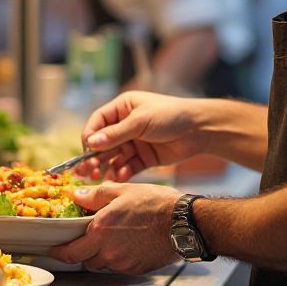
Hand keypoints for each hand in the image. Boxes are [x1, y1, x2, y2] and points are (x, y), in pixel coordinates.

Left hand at [49, 183, 181, 272]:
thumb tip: (76, 195)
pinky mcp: (137, 269)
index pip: (70, 252)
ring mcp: (123, 263)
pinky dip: (117, 258)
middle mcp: (109, 251)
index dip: (59, 252)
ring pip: (102, 265)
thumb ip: (96, 195)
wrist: (184, 223)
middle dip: (81, 253)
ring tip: (110, 239)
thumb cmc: (155, 203)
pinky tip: (127, 244)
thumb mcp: (123, 191)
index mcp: (100, 231)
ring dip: (99, 255)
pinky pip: (119, 267)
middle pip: (84, 261)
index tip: (53, 250)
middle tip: (83, 242)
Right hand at [81, 91, 206, 180]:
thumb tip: (91, 142)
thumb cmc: (171, 115)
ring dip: (107, 167)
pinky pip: (128, 167)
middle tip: (87, 171)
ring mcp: (135, 142)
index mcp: (122, 108)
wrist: (200, 130)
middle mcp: (126, 125)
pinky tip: (119, 177)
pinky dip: (122, 173)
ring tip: (100, 177)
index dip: (90, 137)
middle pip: (103, 143)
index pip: (98, 122)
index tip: (86, 151)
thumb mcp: (141, 121)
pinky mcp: (144, 158)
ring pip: (114, 157)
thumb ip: (116, 134)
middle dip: (95, 157)